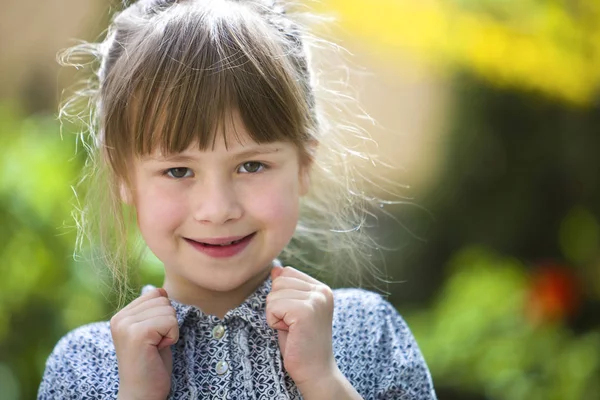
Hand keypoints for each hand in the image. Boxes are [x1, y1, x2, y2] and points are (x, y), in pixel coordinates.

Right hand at [110, 288, 178, 399]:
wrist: (142, 393)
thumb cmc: (152, 364)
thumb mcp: (152, 331)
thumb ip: (153, 311)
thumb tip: (161, 290)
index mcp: (122, 315)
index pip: (156, 294)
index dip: (164, 315)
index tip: (154, 336)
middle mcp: (120, 318)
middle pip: (163, 300)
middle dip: (168, 323)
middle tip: (155, 344)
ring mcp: (126, 325)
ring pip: (168, 310)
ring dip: (170, 331)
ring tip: (155, 348)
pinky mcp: (137, 333)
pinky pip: (170, 321)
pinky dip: (172, 337)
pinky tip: (158, 350)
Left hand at [266, 266, 337, 391]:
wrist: (315, 371)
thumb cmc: (301, 342)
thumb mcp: (292, 310)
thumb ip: (287, 289)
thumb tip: (275, 269)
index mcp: (321, 288)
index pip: (287, 273)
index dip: (282, 295)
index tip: (295, 316)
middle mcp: (322, 291)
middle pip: (278, 281)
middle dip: (277, 305)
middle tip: (293, 324)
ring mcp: (315, 300)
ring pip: (273, 294)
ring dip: (275, 314)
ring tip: (292, 329)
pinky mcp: (305, 311)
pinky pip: (273, 306)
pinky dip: (273, 322)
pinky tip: (289, 332)